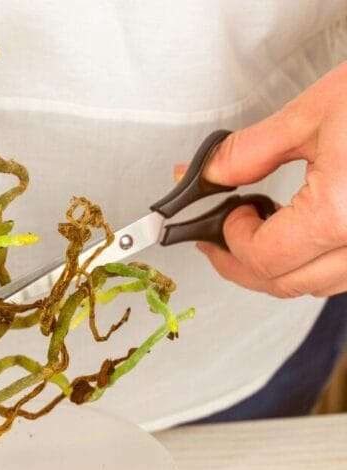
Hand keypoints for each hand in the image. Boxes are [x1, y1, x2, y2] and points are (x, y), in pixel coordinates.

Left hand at [179, 62, 346, 297]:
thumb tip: (206, 175)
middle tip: (218, 237)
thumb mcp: (316, 113)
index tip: (221, 216)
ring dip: (278, 268)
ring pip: (319, 285)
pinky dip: (315, 262)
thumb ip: (250, 152)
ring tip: (256, 232)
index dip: (230, 241)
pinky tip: (301, 233)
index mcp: (344, 214)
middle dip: (242, 264)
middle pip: (288, 284)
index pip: (264, 258)